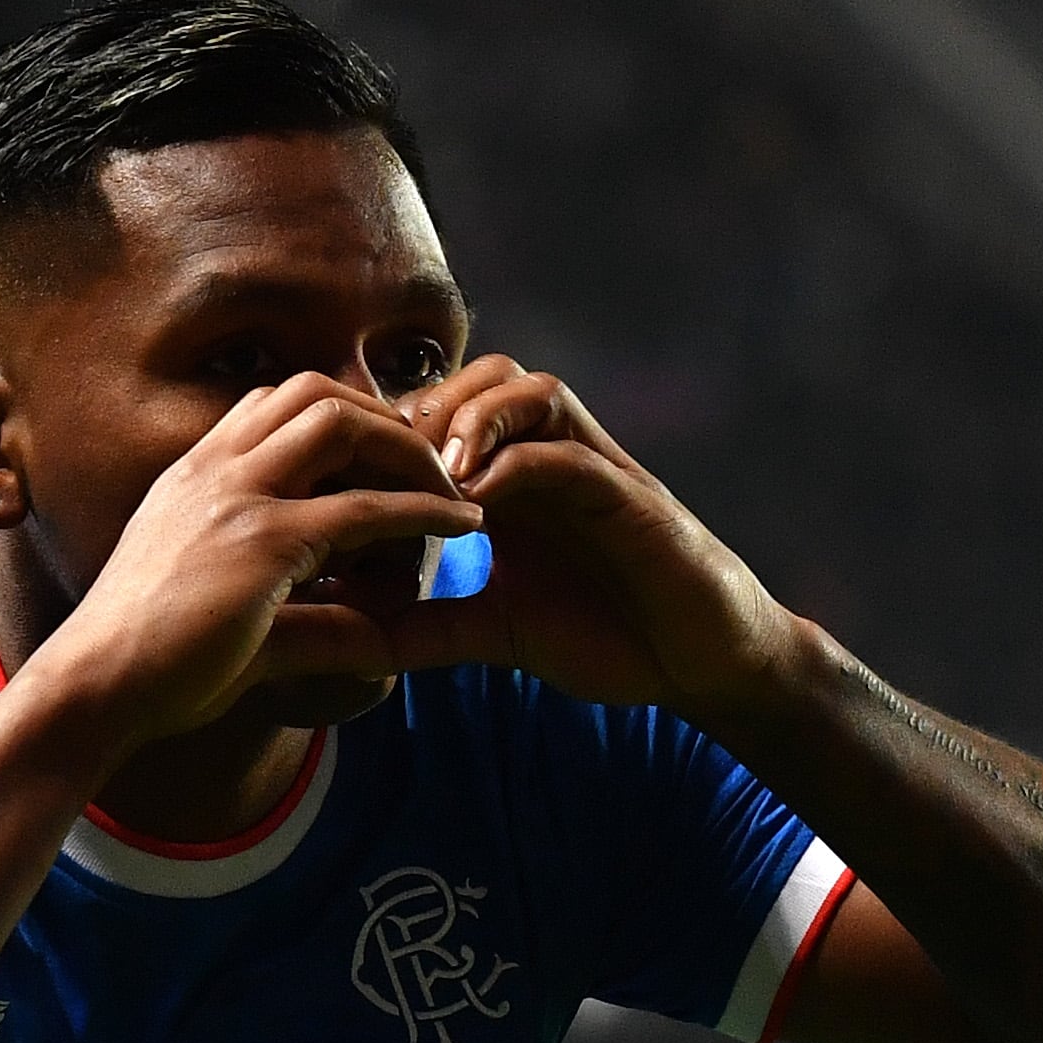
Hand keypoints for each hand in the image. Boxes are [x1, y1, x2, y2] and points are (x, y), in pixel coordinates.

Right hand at [35, 374, 482, 749]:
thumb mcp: (230, 619)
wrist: (94, 687)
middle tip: (432, 462)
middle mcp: (213, 469)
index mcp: (193, 475)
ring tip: (453, 487)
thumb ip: (302, 614)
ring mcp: (236, 497)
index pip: (273, 404)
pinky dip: (421, 509)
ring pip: (343, 426)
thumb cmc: (149, 667)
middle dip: (383, 417)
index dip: (339, 417)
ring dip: (408, 448)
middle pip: (315, 392)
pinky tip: (461, 525)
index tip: (384, 456)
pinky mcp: (263, 543)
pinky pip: (362, 506)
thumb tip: (375, 637)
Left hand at [374, 357, 803, 719]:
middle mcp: (553, 457)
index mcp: (517, 480)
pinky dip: (521, 463)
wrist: (702, 664)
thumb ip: (433, 625)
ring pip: (530, 390)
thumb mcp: (500, 631)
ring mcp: (595, 470)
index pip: (447, 415)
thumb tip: (350, 637)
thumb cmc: (611, 637)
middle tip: (378, 462)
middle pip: (481, 378)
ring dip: (472, 417)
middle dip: (423, 408)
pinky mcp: (633, 500)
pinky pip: (573, 456)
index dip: (389, 431)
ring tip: (429, 470)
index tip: (340, 476)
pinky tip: (477, 499)